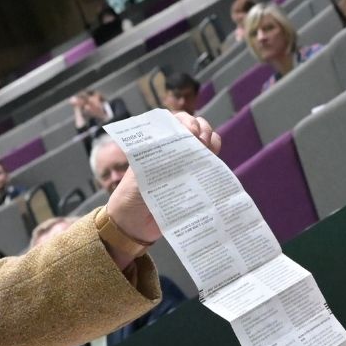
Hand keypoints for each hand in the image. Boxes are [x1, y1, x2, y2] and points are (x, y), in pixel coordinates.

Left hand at [104, 111, 219, 244]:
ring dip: (211, 141)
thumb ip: (158, 160)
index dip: (185, 121)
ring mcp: (185, 165)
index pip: (174, 122)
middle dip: (202, 129)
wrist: (134, 225)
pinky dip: (215, 159)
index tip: (191, 131)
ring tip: (209, 150)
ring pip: (205, 144)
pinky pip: (209, 165)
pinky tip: (214, 161)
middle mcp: (173, 151)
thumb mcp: (139, 173)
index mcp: (156, 144)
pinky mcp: (194, 181)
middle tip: (201, 141)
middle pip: (194, 129)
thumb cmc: (130, 196)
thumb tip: (181, 146)